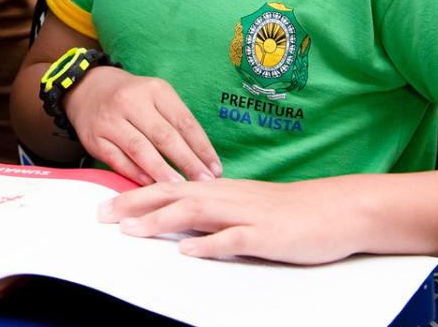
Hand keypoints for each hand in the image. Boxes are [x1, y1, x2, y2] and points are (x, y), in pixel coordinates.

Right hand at [62, 66, 220, 184]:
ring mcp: (110, 120)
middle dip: (187, 162)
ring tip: (180, 189)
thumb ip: (176, 122)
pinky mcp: (94, 138)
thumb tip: (204, 160)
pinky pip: (118, 159)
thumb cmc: (133, 98)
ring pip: (140, 149)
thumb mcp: (156, 97)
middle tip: (204, 183)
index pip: (184, 121)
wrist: (88, 88)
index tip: (215, 169)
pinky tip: (151, 186)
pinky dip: (135, 174)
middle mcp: (131, 102)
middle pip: (164, 136)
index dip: (202, 147)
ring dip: (162, 171)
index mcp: (154, 90)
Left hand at [99, 175, 364, 264]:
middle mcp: (228, 197)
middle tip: (102, 215)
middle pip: (173, 195)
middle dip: (135, 204)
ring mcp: (246, 215)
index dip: (135, 195)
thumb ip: (214, 211)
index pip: (170, 188)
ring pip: (196, 212)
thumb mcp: (245, 206)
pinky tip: (188, 250)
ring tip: (131, 231)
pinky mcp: (266, 235)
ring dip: (160, 220)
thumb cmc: (290, 212)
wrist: (335, 210)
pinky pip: (233, 238)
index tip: (106, 205)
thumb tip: (178, 221)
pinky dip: (209, 244)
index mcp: (221, 190)